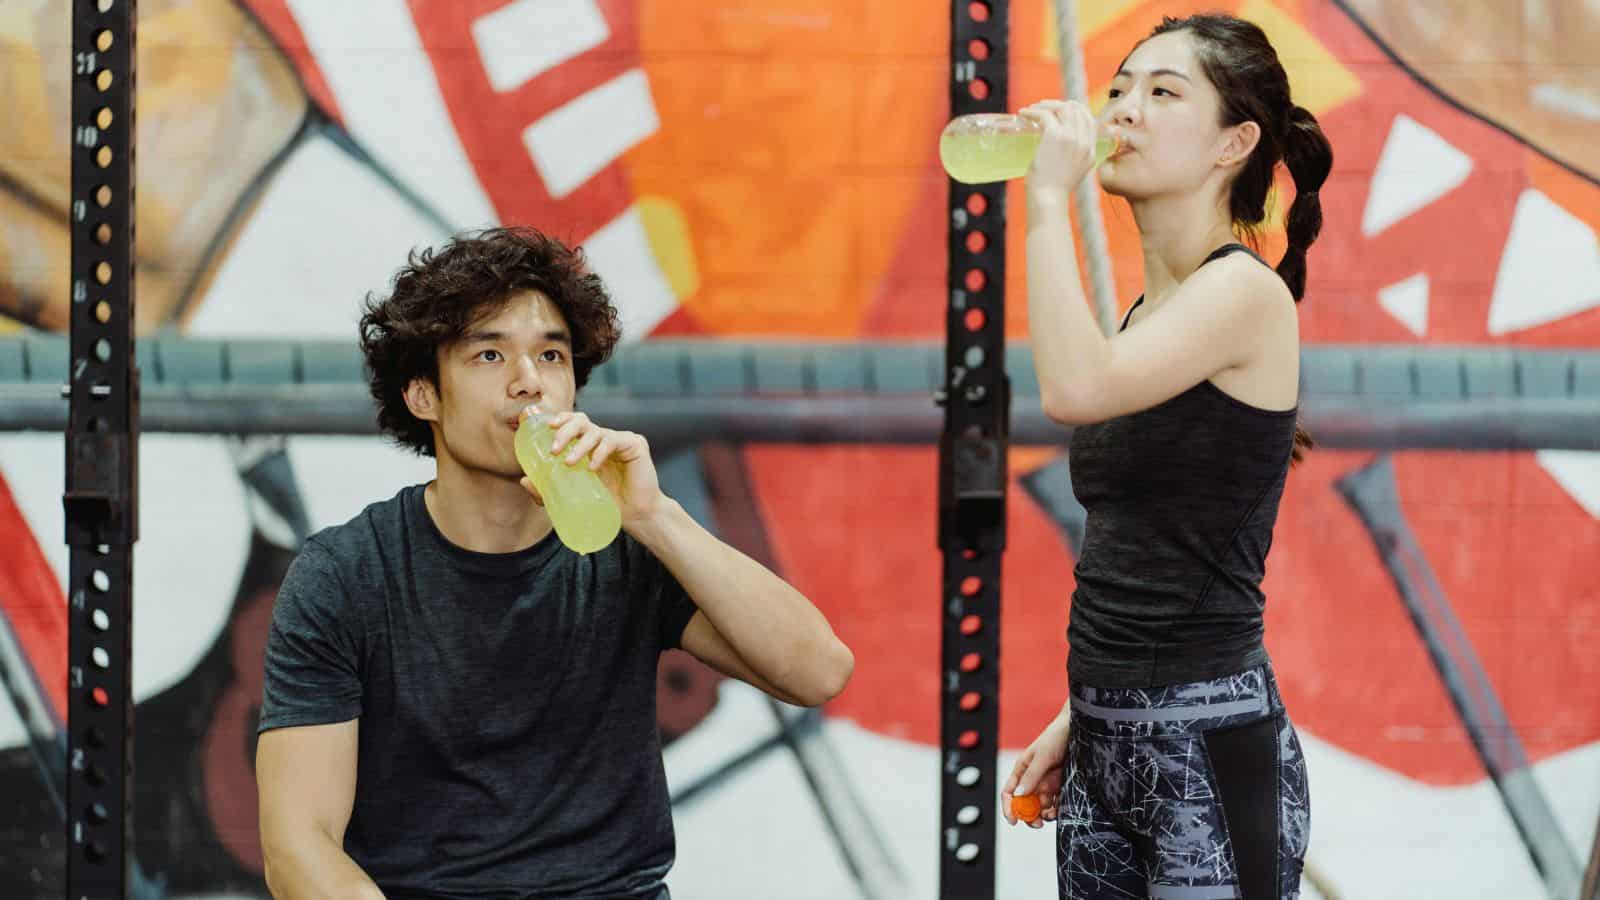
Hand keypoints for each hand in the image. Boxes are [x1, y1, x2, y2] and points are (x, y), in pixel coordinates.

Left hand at [520, 410, 664, 524]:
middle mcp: (603, 438)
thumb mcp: (571, 495)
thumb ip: (548, 488)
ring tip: (569, 462)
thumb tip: (524, 480)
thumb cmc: (607, 503)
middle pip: (581, 421)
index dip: (560, 419)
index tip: (547, 426)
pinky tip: (593, 467)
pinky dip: (599, 452)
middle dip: (565, 430)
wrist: (637, 516)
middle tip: (554, 449)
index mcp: (589, 445)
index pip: (573, 423)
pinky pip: (612, 441)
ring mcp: (619, 440)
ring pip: (595, 431)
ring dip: (579, 445)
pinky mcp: (634, 444)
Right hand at [1000, 714, 1070, 828]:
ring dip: (1043, 814)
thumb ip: (1031, 776)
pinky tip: (1059, 810)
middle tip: (1036, 824)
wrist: (1081, 730)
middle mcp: (1033, 779)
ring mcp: (1047, 784)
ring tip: (1050, 814)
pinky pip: (1056, 804)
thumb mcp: (1042, 755)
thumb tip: (1018, 795)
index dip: (1008, 807)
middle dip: (1028, 815)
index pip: (1009, 792)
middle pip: (1025, 804)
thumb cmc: (1057, 736)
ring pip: (1040, 806)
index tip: (1013, 820)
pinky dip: (1056, 810)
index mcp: (1023, 769)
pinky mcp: (1061, 787)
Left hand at [1016, 100, 1098, 198]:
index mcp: (1090, 151)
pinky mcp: (1055, 136)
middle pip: (1077, 109)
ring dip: (1045, 105)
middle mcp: (1084, 142)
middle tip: (1042, 108)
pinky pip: (1045, 114)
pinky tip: (1023, 114)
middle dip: (1059, 104)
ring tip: (1031, 110)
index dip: (1074, 110)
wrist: (1048, 199)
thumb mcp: (1072, 174)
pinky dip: (1033, 111)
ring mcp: (1071, 137)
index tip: (1059, 111)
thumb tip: (1059, 148)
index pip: (1089, 119)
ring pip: (1063, 107)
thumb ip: (1072, 158)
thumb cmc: (1053, 192)